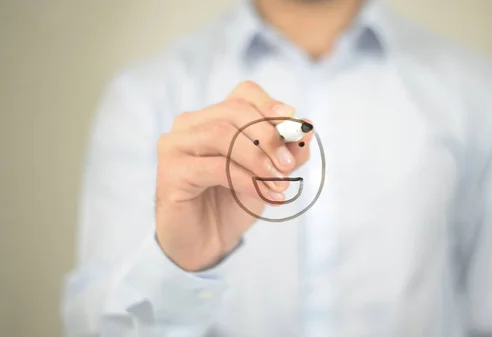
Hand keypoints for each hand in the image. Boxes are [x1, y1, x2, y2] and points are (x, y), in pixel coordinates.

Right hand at [155, 81, 312, 270]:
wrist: (206, 242)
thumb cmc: (234, 202)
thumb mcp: (269, 174)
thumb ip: (287, 152)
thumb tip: (307, 127)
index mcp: (213, 117)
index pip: (243, 94)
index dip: (270, 105)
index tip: (294, 126)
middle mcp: (190, 124)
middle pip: (234, 111)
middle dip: (269, 136)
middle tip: (289, 165)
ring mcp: (176, 145)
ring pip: (222, 135)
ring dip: (258, 159)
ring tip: (280, 183)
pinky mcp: (171, 171)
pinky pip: (216, 167)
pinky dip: (248, 181)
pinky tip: (267, 196)